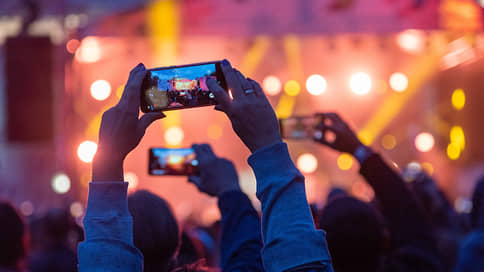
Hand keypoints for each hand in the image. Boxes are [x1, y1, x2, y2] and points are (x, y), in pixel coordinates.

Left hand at [92, 63, 164, 180]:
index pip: (134, 89)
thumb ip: (150, 118)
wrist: (108, 153)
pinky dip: (126, 101)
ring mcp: (112, 111)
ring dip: (131, 88)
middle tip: (141, 65)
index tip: (144, 69)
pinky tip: (131, 103)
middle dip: (134, 75)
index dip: (138, 77)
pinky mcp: (107, 115)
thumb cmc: (126, 142)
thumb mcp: (140, 130)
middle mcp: (119, 108)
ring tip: (138, 79)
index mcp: (129, 111)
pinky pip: (119, 105)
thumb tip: (163, 113)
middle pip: (127, 88)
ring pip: (124, 97)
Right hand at [189, 144, 239, 196]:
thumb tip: (188, 179)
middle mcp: (214, 158)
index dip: (194, 146)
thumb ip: (193, 180)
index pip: (197, 148)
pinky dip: (220, 165)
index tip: (192, 146)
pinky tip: (220, 174)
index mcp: (204, 162)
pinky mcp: (230, 163)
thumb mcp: (200, 186)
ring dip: (211, 160)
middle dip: (202, 146)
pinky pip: (223, 161)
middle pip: (206, 146)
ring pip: (215, 157)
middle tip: (199, 149)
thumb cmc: (213, 189)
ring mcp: (223, 159)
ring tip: (211, 171)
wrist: (230, 192)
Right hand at [207, 60, 281, 152]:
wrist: (266, 141)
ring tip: (234, 70)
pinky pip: (256, 87)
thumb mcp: (234, 124)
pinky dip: (251, 82)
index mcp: (233, 111)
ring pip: (244, 82)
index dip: (212, 84)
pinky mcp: (264, 101)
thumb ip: (227, 111)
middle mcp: (243, 104)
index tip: (208, 78)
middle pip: (233, 82)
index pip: (219, 94)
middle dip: (227, 70)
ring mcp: (254, 101)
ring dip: (238, 75)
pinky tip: (247, 80)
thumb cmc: (248, 135)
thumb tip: (217, 104)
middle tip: (224, 62)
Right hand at [313, 113, 362, 153]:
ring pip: (335, 114)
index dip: (317, 126)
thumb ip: (322, 142)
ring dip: (327, 113)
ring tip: (321, 115)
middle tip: (314, 114)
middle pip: (330, 115)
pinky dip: (332, 116)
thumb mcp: (332, 146)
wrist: (358, 148)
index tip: (312, 127)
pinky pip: (338, 117)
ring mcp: (345, 123)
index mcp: (338, 131)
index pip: (325, 126)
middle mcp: (342, 125)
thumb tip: (313, 139)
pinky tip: (328, 119)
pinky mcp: (347, 123)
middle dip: (321, 114)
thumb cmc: (344, 149)